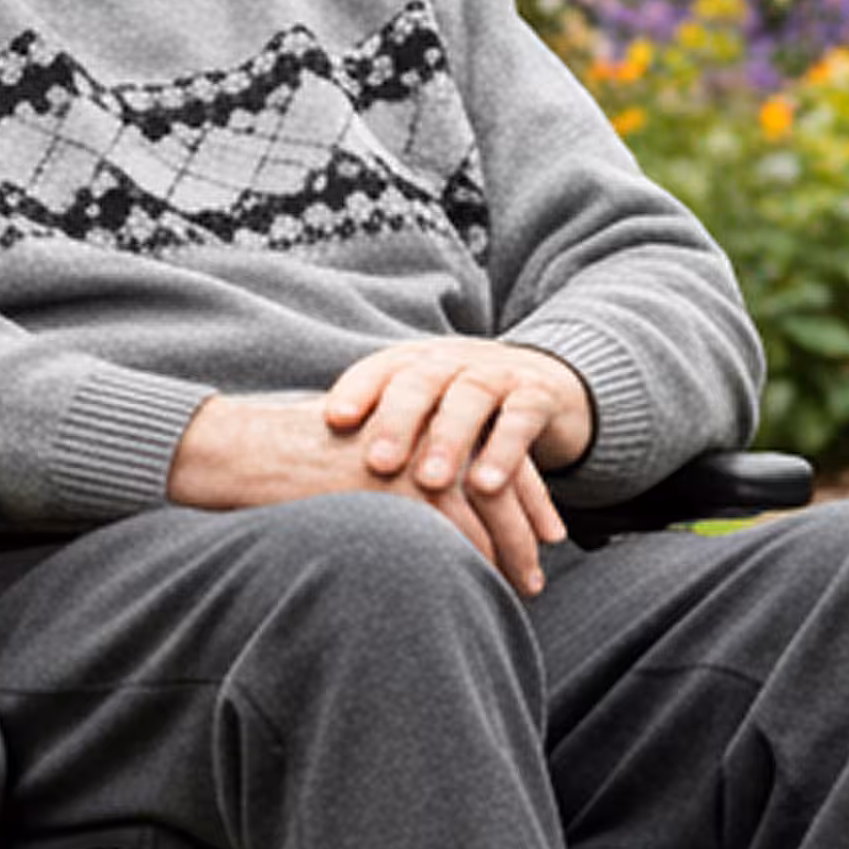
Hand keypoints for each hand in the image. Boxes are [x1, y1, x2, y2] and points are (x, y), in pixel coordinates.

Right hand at [165, 391, 552, 595]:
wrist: (251, 452)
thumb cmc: (297, 455)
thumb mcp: (365, 446)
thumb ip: (406, 459)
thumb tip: (435, 495)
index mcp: (428, 413)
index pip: (496, 452)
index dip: (527, 494)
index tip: (546, 529)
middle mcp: (431, 428)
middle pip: (504, 478)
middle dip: (530, 525)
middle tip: (542, 564)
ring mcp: (418, 454)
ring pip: (489, 505)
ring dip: (513, 549)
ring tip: (528, 585)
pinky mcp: (401, 486)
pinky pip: (456, 528)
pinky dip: (478, 559)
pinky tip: (486, 584)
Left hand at [323, 339, 588, 582]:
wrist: (544, 382)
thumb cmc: (458, 409)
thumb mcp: (421, 411)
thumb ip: (373, 433)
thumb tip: (304, 470)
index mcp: (416, 363)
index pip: (380, 370)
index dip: (356, 390)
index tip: (332, 419)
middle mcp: (453, 362)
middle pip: (420, 382)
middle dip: (398, 420)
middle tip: (379, 463)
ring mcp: (496, 375)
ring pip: (469, 398)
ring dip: (450, 440)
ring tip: (431, 482)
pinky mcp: (537, 397)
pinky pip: (520, 420)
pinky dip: (504, 452)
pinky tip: (486, 487)